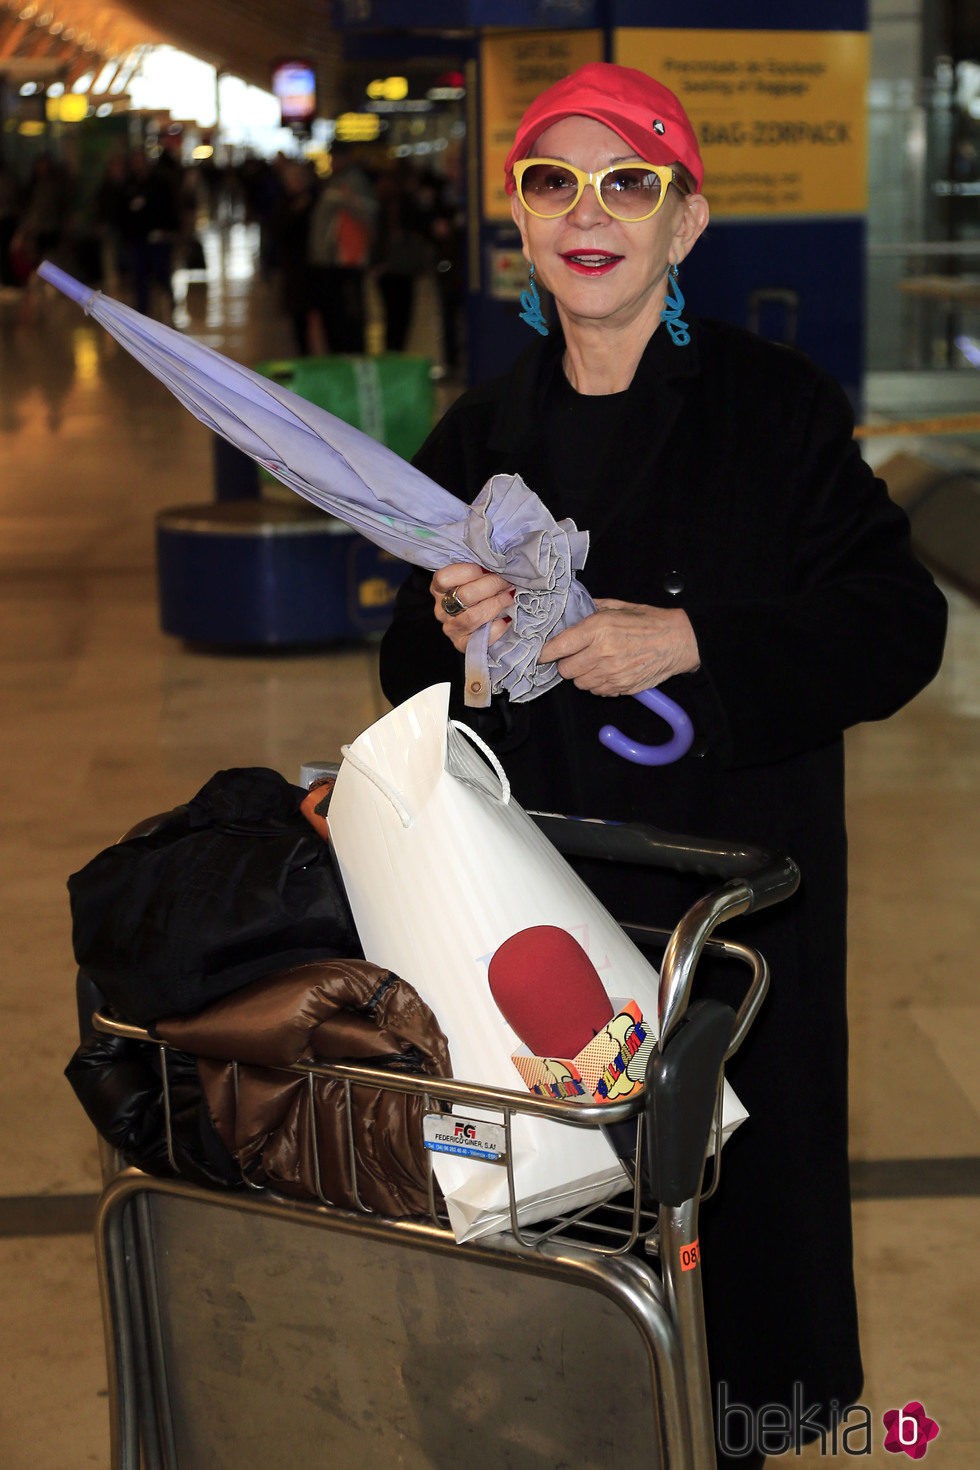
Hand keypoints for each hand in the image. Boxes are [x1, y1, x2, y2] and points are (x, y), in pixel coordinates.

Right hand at [430, 563, 514, 653]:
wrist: (482, 623)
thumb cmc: (479, 594)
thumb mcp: (474, 578)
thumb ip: (479, 571)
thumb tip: (497, 564)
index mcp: (439, 589)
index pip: (444, 578)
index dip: (468, 572)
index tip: (487, 569)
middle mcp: (442, 609)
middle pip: (464, 596)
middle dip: (491, 586)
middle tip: (506, 582)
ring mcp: (451, 628)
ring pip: (473, 616)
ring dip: (496, 604)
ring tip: (509, 597)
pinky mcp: (462, 645)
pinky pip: (482, 637)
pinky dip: (498, 627)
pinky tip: (506, 619)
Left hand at [540, 600, 699, 696]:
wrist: (678, 641)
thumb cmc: (649, 622)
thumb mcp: (618, 607)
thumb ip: (591, 610)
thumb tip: (571, 613)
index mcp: (598, 629)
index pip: (558, 647)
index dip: (546, 652)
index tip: (543, 653)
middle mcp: (601, 653)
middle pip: (565, 670)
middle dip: (566, 663)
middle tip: (575, 655)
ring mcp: (611, 673)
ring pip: (579, 683)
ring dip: (582, 675)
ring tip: (594, 663)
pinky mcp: (621, 687)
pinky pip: (597, 691)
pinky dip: (597, 684)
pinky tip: (607, 671)